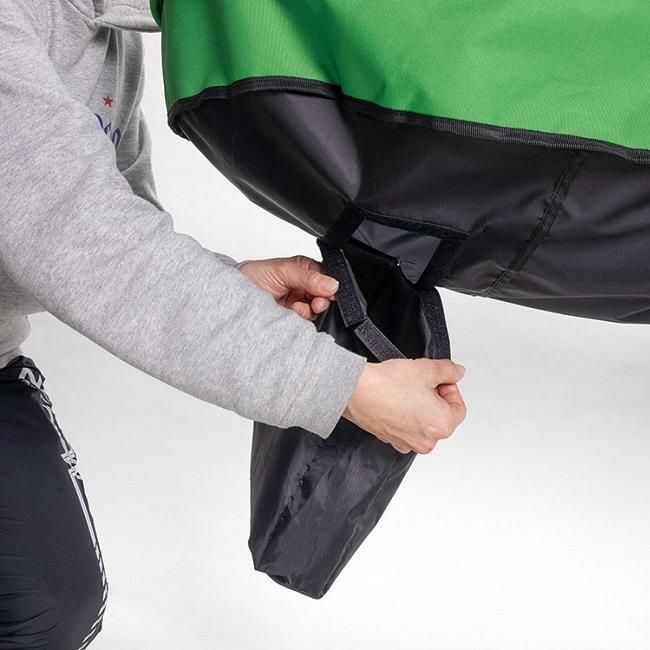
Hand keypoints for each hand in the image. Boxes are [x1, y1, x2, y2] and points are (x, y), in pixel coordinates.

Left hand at [238, 255, 338, 319]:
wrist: (234, 295)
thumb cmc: (253, 276)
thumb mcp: (283, 271)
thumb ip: (308, 278)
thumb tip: (332, 284)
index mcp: (305, 269)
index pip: (327, 276)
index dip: (330, 284)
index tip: (328, 291)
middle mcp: (304, 285)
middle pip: (326, 294)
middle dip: (322, 299)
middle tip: (316, 302)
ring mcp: (299, 301)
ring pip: (318, 308)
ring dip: (312, 309)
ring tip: (299, 306)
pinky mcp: (293, 316)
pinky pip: (307, 319)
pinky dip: (302, 316)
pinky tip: (293, 311)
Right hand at [343, 359, 466, 453]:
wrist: (355, 391)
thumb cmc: (386, 384)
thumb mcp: (427, 368)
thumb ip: (449, 371)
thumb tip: (456, 373)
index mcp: (442, 426)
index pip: (458, 407)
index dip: (449, 388)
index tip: (439, 379)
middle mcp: (426, 441)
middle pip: (441, 417)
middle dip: (435, 398)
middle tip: (421, 382)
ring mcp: (407, 443)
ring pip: (423, 423)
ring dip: (419, 407)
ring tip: (406, 389)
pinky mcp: (391, 440)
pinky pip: (406, 427)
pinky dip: (404, 415)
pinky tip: (395, 399)